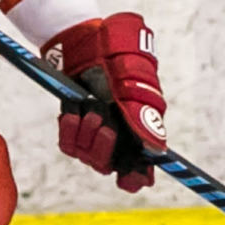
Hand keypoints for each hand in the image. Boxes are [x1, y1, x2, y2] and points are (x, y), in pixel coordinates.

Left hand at [42, 13, 165, 192]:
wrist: (89, 46)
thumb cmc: (118, 65)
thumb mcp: (134, 91)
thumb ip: (144, 121)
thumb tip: (156, 152)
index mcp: (137, 135)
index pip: (137, 173)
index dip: (134, 178)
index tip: (129, 178)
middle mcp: (116, 140)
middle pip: (108, 167)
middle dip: (105, 149)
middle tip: (107, 126)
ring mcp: (92, 135)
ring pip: (87, 156)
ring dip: (88, 133)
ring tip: (92, 109)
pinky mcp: (73, 128)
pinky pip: (68, 145)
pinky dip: (70, 129)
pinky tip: (73, 111)